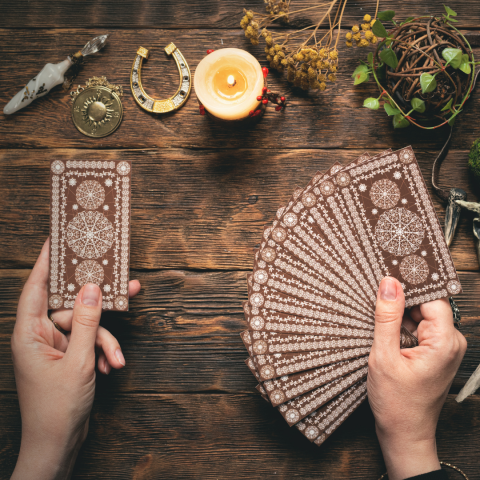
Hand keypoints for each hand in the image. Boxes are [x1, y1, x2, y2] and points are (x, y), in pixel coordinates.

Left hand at [11, 239, 140, 479]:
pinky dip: (100, 351)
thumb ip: (85, 322)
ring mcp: (54, 345)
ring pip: (85, 326)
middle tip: (123, 288)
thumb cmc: (57, 408)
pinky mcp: (66, 355)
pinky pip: (87, 341)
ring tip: (115, 359)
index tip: (56, 241)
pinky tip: (110, 366)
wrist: (57, 444)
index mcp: (29, 334)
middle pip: (71, 307)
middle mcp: (39, 335)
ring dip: (103, 342)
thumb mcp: (77, 362)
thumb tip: (90, 289)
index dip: (46, 263)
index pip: (36, 288)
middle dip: (98, 310)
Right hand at [367, 277, 465, 479]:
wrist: (404, 433)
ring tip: (380, 328)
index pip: (431, 297)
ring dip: (398, 317)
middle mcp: (450, 342)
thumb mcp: (384, 356)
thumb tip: (389, 283)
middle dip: (400, 303)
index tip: (389, 273)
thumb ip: (387, 317)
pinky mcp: (434, 352)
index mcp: (444, 341)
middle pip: (425, 305)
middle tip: (376, 304)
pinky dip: (400, 328)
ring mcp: (443, 348)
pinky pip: (417, 328)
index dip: (410, 285)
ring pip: (418, 315)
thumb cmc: (396, 403)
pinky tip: (385, 336)